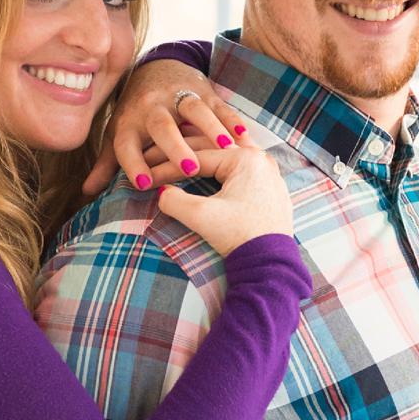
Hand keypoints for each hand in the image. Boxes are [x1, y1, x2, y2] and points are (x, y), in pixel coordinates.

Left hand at [82, 56, 251, 198]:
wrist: (156, 69)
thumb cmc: (137, 113)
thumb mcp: (120, 134)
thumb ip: (108, 164)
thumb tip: (86, 192)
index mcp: (129, 123)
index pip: (127, 143)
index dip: (133, 163)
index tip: (144, 184)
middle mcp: (152, 108)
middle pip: (162, 124)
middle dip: (175, 144)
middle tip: (190, 167)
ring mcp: (179, 97)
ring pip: (193, 109)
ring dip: (210, 126)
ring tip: (225, 147)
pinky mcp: (204, 90)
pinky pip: (218, 104)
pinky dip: (231, 118)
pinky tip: (243, 135)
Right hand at [150, 140, 294, 257]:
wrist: (271, 265)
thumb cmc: (241, 238)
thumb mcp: (200, 216)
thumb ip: (173, 199)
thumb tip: (161, 192)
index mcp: (247, 158)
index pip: (196, 158)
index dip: (166, 167)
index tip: (147, 176)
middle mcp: (262, 160)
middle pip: (212, 153)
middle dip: (182, 159)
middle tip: (154, 163)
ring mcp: (270, 175)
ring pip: (226, 160)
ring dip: (202, 161)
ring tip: (176, 164)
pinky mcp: (271, 191)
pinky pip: (240, 173)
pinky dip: (220, 172)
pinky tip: (206, 174)